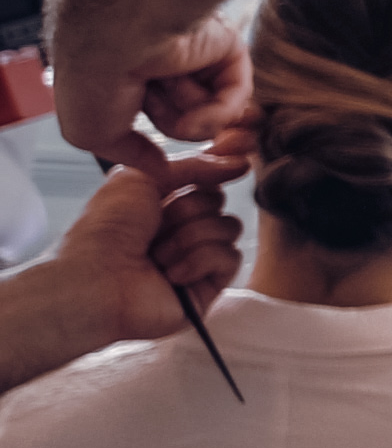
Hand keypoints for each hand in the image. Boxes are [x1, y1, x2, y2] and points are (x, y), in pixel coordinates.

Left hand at [55, 156, 245, 344]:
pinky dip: (200, 261)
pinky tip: (171, 274)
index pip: (204, 181)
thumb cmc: (102, 234)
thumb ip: (190, 165)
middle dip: (188, 210)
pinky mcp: (207, 286)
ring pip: (228, 228)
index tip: (210, 172)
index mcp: (156, 204)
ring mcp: (193, 258)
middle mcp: (175, 230)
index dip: (205, 176)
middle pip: (218, 202)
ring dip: (191, 237)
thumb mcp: (138, 178)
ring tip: (158, 256)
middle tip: (158, 225)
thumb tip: (240, 162)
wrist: (95, 283)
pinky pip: (231, 257)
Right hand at [56, 14, 252, 173]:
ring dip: (188, 114)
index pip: (166, 114)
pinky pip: (235, 98)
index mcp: (135, 73)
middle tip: (153, 104)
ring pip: (213, 110)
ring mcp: (200, 54)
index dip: (170, 130)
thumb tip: (160, 172)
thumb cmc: (92, 80)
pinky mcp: (227, 47)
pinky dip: (217, 112)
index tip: (175, 151)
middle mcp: (169, 61)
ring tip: (161, 91)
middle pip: (193, 118)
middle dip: (176, 123)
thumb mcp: (93, 134)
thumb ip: (130, 155)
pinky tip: (194, 104)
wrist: (114, 39)